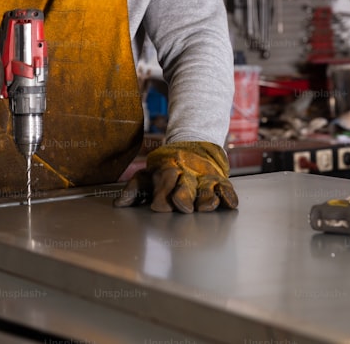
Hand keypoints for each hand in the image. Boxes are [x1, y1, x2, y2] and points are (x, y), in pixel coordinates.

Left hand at [113, 141, 238, 212]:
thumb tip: (119, 204)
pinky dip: (228, 195)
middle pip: (185, 185)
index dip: (162, 194)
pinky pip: (225, 187)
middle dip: (184, 195)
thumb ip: (135, 189)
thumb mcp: (149, 175)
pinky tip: (230, 204)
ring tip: (206, 207)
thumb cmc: (167, 166)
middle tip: (183, 207)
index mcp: (167, 170)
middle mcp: (186, 173)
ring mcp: (204, 176)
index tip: (158, 206)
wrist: (194, 144)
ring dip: (207, 197)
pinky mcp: (219, 179)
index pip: (164, 182)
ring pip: (207, 187)